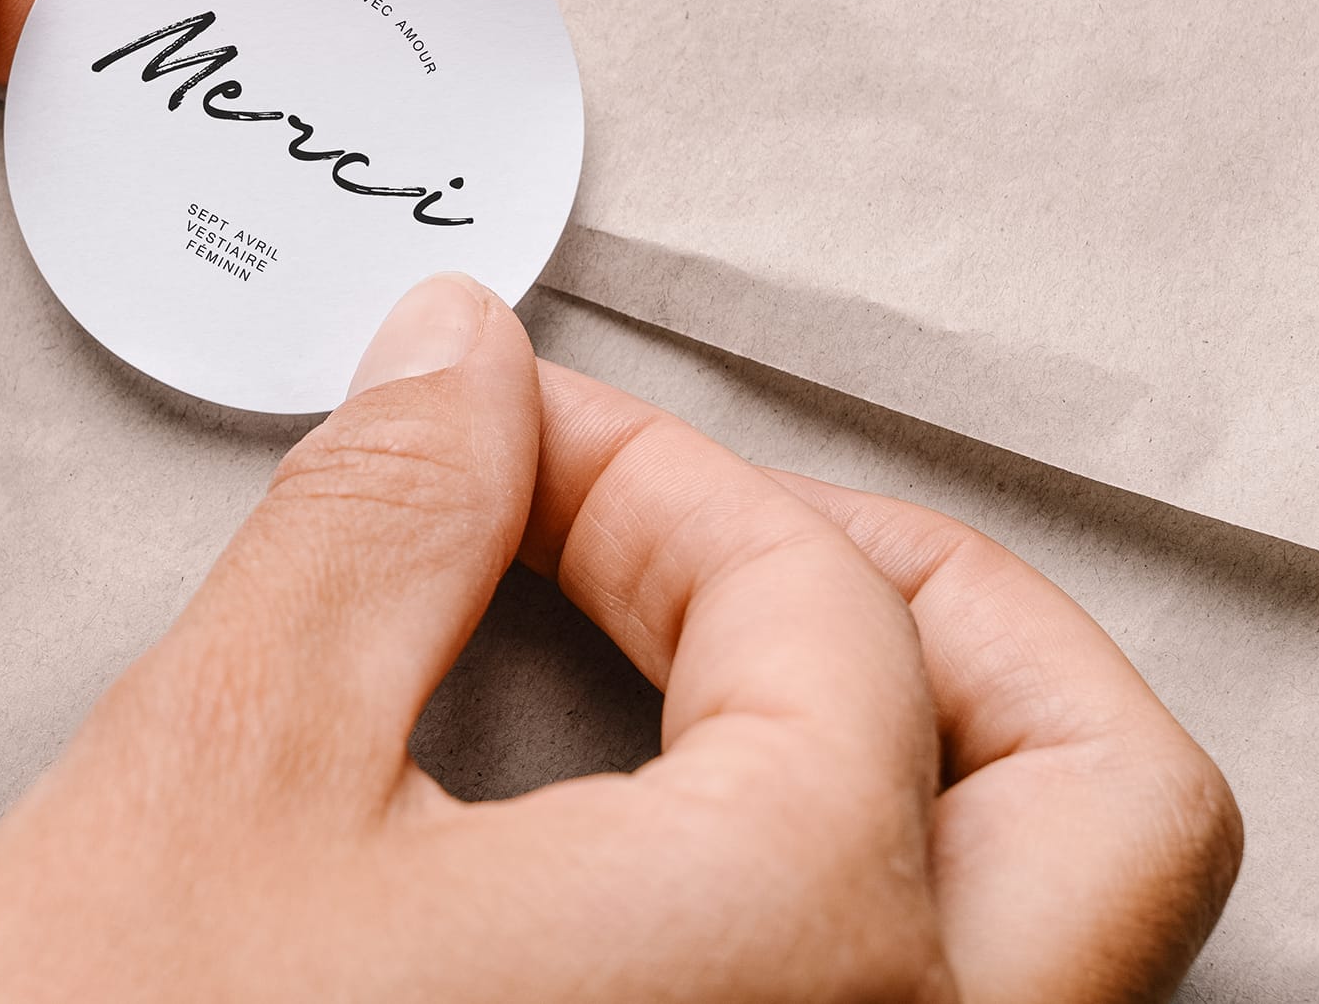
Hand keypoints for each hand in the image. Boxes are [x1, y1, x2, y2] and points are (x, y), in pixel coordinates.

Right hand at [0, 276, 1241, 1001]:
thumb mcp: (222, 771)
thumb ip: (384, 522)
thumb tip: (459, 373)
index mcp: (793, 962)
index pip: (820, 605)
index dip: (647, 470)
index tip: (513, 442)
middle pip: (1096, 789)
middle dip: (915, 597)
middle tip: (731, 530)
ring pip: (1055, 946)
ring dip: (928, 754)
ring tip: (741, 660)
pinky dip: (854, 895)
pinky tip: (692, 851)